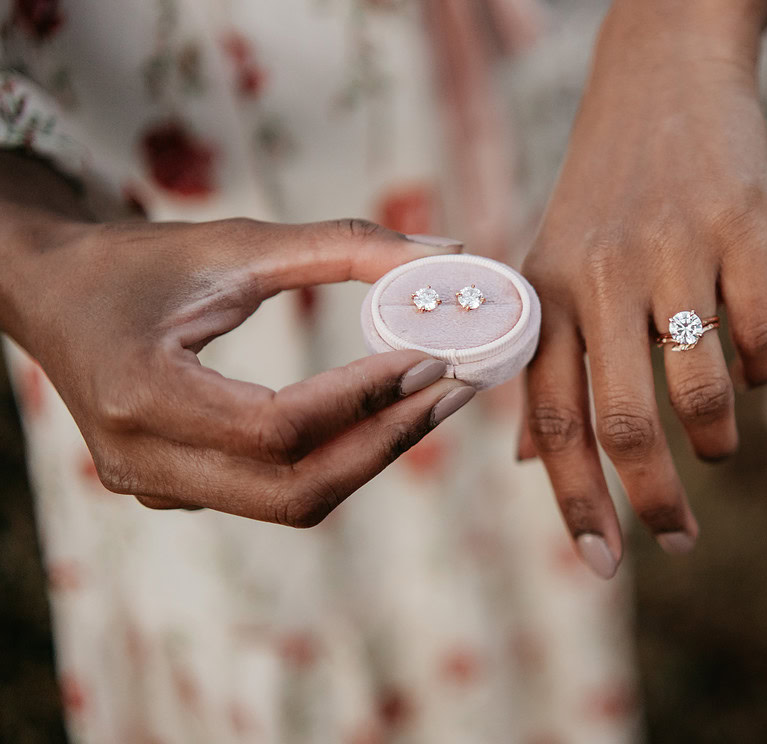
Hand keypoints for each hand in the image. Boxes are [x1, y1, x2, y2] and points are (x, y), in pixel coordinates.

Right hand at [3, 208, 474, 525]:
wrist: (51, 297)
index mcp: (142, 394)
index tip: (433, 359)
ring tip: (429, 401)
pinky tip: (374, 417)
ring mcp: (154, 488)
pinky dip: (332, 459)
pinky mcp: (173, 492)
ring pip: (291, 502)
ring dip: (369, 455)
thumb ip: (342, 245)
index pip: (278, 427)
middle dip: (386, 443)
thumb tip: (447, 256)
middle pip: (295, 490)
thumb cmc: (138, 262)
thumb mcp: (235, 242)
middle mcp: (142, 461)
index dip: (365, 398)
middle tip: (451, 391)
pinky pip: (271, 494)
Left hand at [521, 1, 766, 576]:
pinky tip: (749, 361)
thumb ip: (537, 365)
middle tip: (679, 540)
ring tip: (717, 445)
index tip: (603, 566)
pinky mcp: (741, 227)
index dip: (576, 504)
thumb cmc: (600, 195)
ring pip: (703, 391)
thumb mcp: (548, 269)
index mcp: (544, 296)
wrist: (660, 77)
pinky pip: (762, 338)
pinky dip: (762, 370)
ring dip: (716, 440)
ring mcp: (671, 252)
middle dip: (655, 501)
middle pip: (625, 426)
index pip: (552, 423)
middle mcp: (598, 279)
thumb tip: (525, 464)